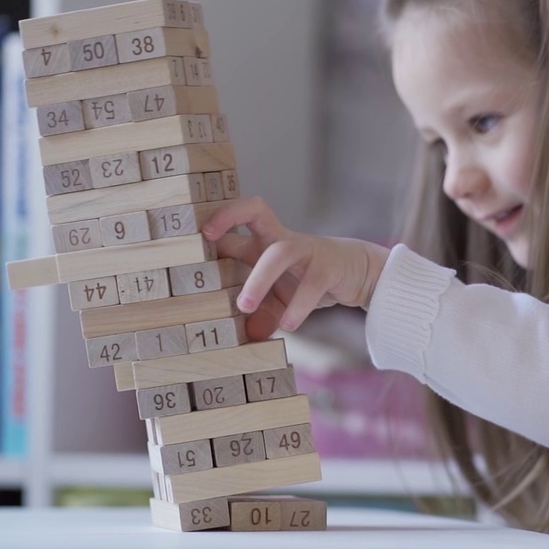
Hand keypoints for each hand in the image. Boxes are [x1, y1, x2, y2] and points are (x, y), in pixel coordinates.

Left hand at [201, 196, 389, 336]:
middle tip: (207, 237)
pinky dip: (298, 306)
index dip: (213, 220)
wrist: (359, 273)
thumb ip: (260, 315)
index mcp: (263, 241)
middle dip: (228, 217)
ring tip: (246, 306)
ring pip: (279, 252)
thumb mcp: (278, 299)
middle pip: (255, 210)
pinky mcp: (328, 266)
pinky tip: (290, 324)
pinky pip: (310, 284)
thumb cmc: (308, 281)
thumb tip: (246, 337)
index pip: (236, 220)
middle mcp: (281, 238)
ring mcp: (306, 250)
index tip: (190, 235)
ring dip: (259, 278)